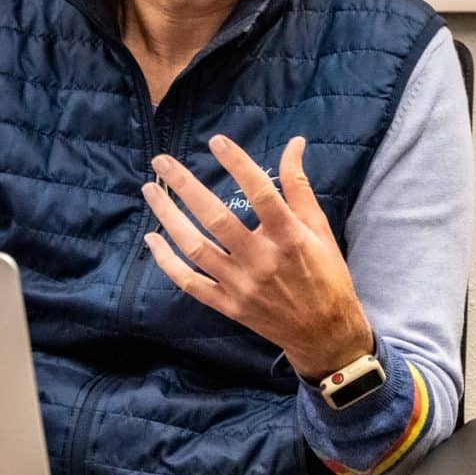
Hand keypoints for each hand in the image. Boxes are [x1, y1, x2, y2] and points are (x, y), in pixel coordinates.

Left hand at [141, 134, 372, 377]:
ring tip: (150, 190)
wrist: (324, 333)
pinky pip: (190, 282)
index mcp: (289, 237)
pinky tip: (151, 239)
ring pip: (195, 247)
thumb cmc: (325, 275)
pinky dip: (167, 262)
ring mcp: (241, 285)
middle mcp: (262, 260)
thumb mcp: (319, 228)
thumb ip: (299, 186)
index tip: (216, 141)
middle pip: (216, 218)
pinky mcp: (228, 305)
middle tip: (163, 162)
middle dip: (185, 186)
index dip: (238, 163)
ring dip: (168, 217)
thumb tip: (294, 143)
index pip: (261, 193)